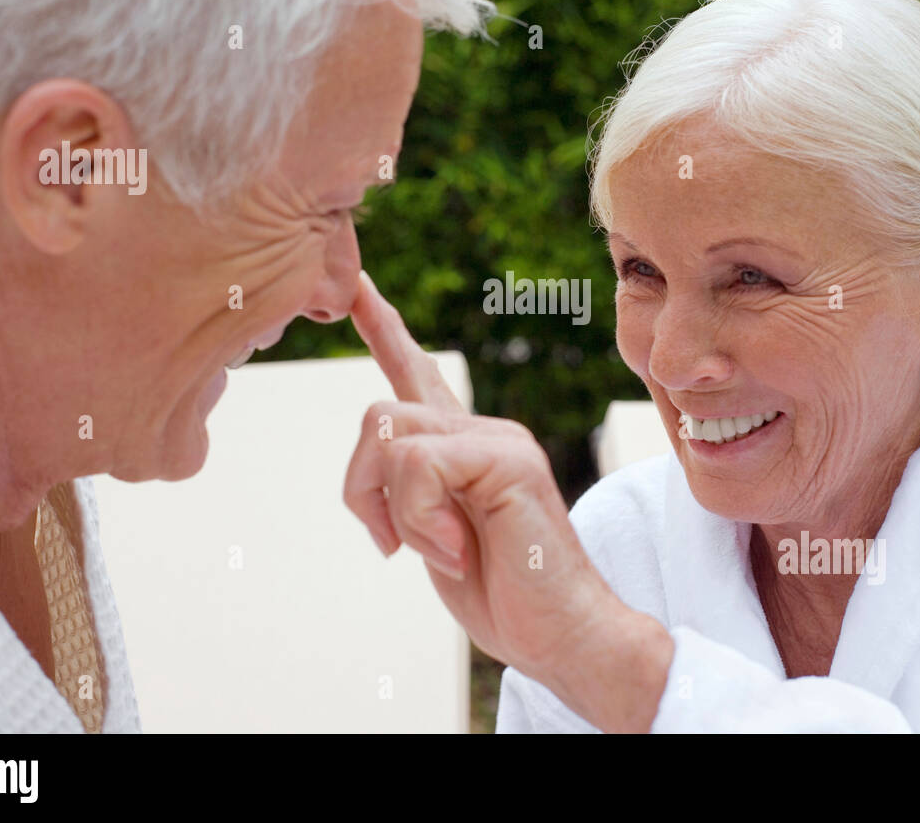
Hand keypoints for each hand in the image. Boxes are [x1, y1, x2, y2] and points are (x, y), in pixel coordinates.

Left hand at [343, 271, 672, 729]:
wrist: (565, 634)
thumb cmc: (505, 594)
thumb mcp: (435, 538)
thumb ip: (408, 494)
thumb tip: (371, 473)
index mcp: (463, 446)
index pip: (415, 371)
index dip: (383, 327)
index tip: (355, 284)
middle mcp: (481, 430)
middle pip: (378, 416)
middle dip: (361, 490)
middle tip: (394, 546)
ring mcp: (498, 439)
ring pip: (390, 437)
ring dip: (397, 511)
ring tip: (443, 551)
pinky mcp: (507, 458)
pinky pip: (419, 465)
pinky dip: (420, 519)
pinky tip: (457, 550)